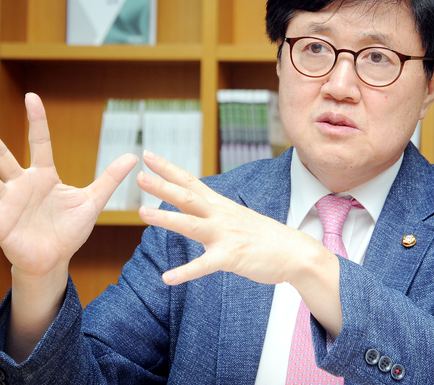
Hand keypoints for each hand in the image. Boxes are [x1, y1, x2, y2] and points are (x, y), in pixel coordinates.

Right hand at [0, 93, 137, 278]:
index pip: (40, 143)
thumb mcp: (92, 202)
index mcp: (45, 176)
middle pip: (2, 156)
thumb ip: (110, 179)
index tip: (32, 96)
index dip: (37, 121)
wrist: (54, 259)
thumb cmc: (69, 229)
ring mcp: (9, 204)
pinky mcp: (1, 225)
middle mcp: (22, 185)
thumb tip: (133, 156)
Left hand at [136, 150, 331, 287]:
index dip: (168, 168)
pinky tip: (167, 278)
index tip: (147, 155)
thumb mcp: (236, 215)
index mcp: (220, 205)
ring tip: (142, 213)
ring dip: (166, 219)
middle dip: (162, 187)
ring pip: (192, 225)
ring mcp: (226, 235)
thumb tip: (194, 203)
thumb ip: (213, 209)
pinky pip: (204, 266)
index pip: (190, 181)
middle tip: (139, 176)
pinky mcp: (232, 257)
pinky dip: (185, 272)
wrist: (294, 251)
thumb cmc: (263, 235)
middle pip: (187, 197)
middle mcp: (220, 215)